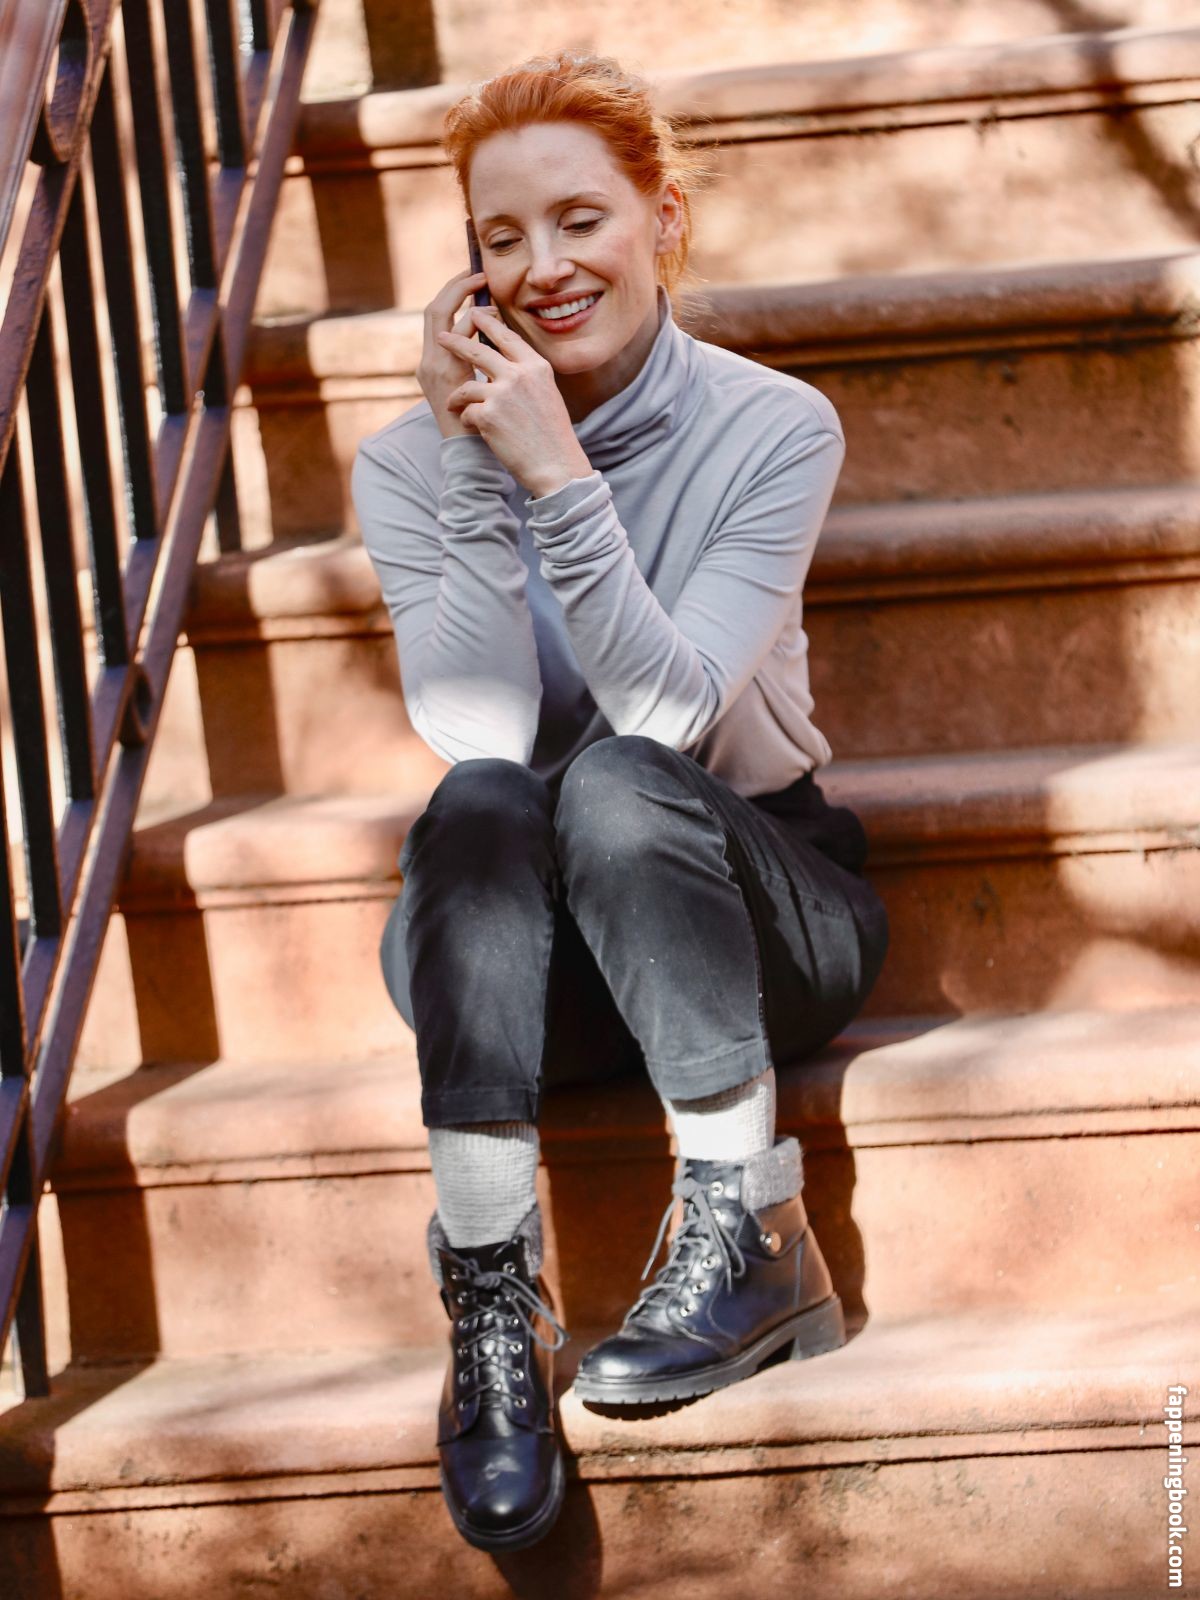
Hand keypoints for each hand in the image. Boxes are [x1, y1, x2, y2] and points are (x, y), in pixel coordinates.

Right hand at [417, 268, 494, 440]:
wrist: (472, 455)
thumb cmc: (481, 421)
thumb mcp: (476, 386)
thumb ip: (478, 360)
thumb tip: (495, 333)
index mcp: (433, 362)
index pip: (436, 316)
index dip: (451, 293)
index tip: (472, 280)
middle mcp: (428, 360)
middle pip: (432, 308)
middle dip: (454, 286)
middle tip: (477, 271)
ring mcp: (433, 366)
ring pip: (440, 314)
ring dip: (464, 298)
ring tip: (487, 292)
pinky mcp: (444, 373)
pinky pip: (457, 334)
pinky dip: (475, 320)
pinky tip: (494, 321)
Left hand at [437, 305, 594, 497]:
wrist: (556, 465)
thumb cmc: (552, 434)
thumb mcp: (546, 393)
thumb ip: (527, 374)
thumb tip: (503, 360)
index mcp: (536, 366)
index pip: (507, 337)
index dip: (488, 324)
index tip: (475, 314)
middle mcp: (519, 375)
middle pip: (479, 351)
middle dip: (456, 341)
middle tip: (442, 336)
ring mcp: (502, 394)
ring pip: (467, 385)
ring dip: (457, 396)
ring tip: (451, 402)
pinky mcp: (488, 415)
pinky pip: (467, 411)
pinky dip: (468, 420)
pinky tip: (474, 429)